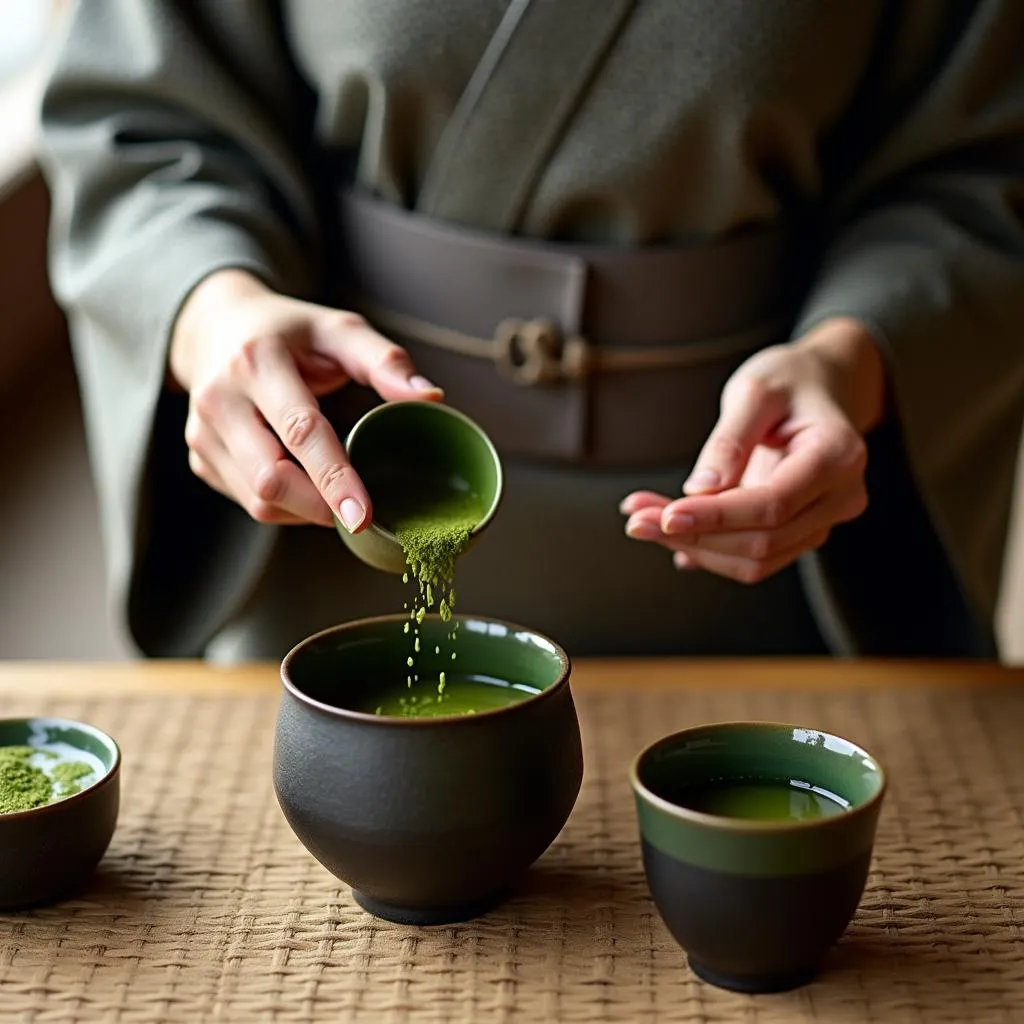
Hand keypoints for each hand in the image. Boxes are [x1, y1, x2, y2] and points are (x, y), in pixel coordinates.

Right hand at [169, 269, 442, 529]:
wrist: (215, 326)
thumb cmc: (289, 332)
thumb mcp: (339, 330)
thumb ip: (386, 361)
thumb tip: (431, 397)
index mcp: (257, 361)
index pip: (300, 432)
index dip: (335, 479)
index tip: (364, 516)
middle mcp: (220, 398)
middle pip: (270, 479)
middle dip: (320, 507)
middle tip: (362, 514)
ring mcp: (201, 432)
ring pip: (256, 500)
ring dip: (304, 510)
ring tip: (335, 495)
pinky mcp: (199, 457)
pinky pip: (247, 501)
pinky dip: (284, 506)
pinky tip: (305, 486)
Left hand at [620, 318, 885, 582]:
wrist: (820, 387)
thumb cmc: (788, 380)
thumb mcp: (755, 390)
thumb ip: (729, 439)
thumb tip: (699, 490)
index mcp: (838, 456)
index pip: (772, 505)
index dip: (715, 516)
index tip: (662, 516)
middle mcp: (841, 497)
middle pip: (762, 541)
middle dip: (693, 536)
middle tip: (634, 518)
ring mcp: (824, 520)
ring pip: (756, 559)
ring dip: (693, 547)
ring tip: (641, 518)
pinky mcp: (800, 532)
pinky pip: (753, 557)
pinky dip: (706, 549)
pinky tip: (667, 532)